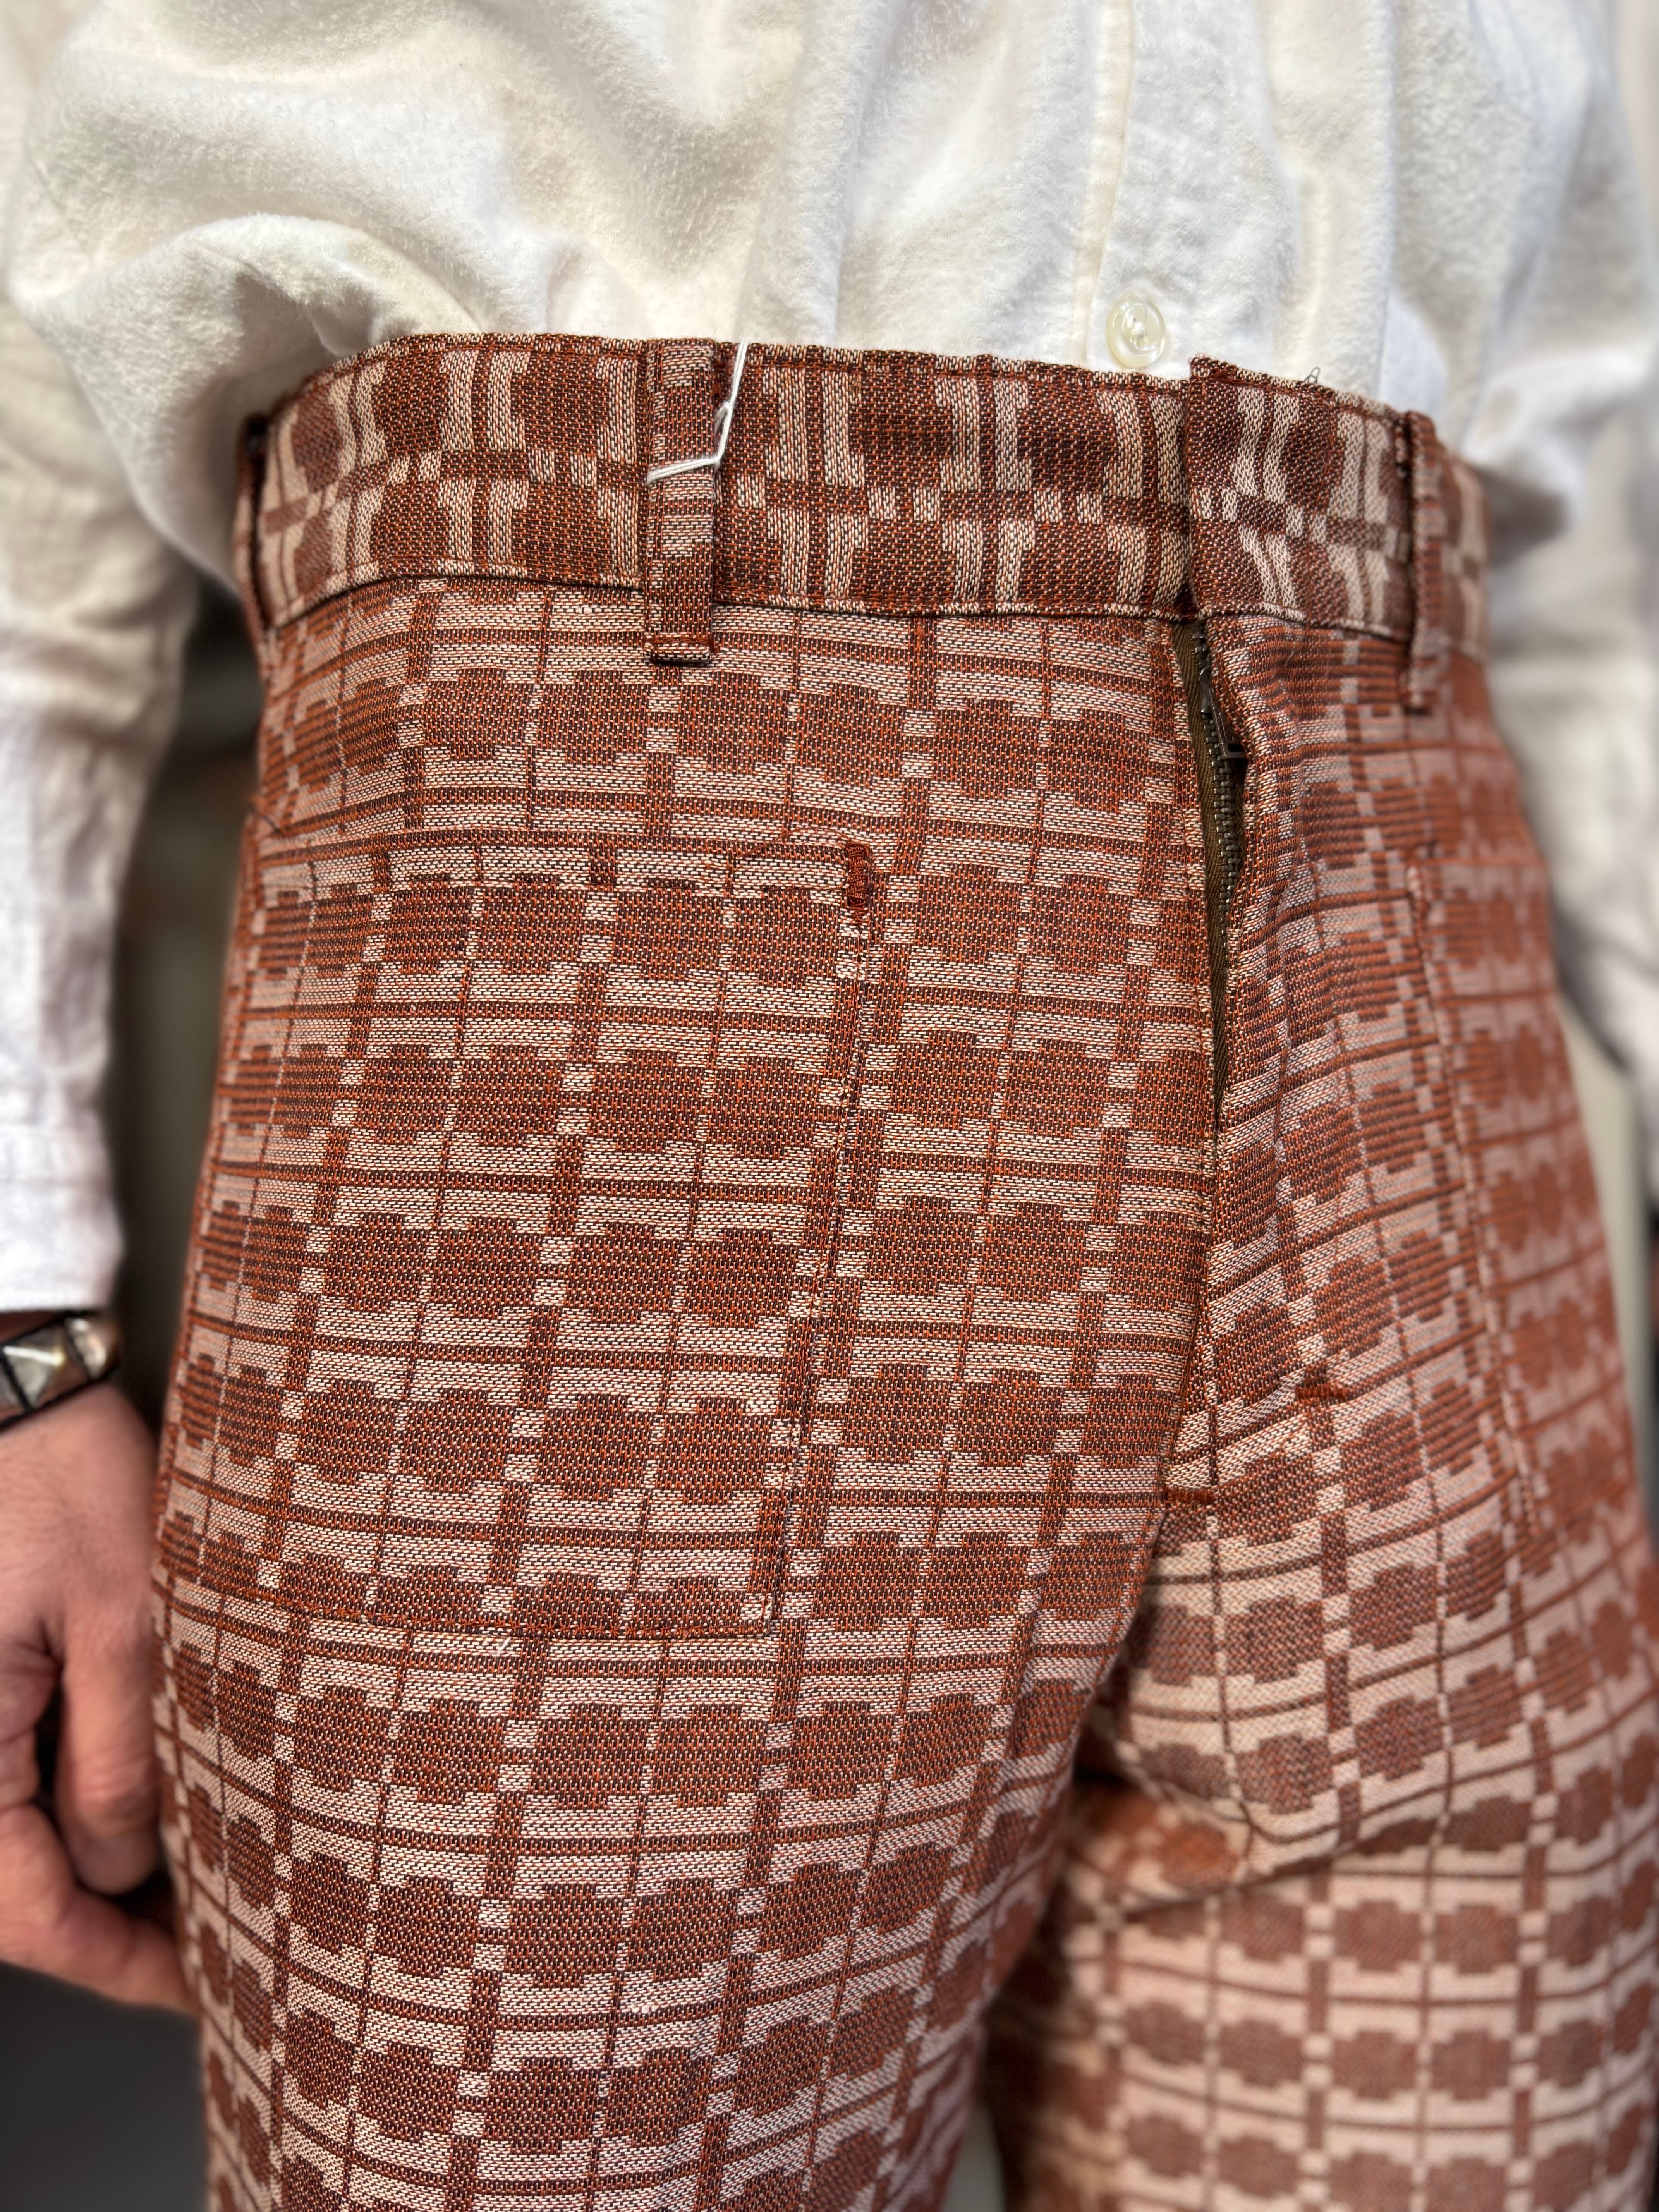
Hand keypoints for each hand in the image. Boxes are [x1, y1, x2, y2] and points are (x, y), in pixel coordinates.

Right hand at [0, 1363, 187, 2010]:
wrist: (14, 1385)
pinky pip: (20, 1775)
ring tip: (207, 1874)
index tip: (199, 1985)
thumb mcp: (118, 1618)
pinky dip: (84, 1802)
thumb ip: (118, 1753)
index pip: (28, 1912)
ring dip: (105, 1866)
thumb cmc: (59, 1479)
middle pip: (19, 1886)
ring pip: (22, 1835)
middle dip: (116, 1926)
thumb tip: (128, 1869)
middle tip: (221, 1941)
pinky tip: (157, 1800)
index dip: (118, 1963)